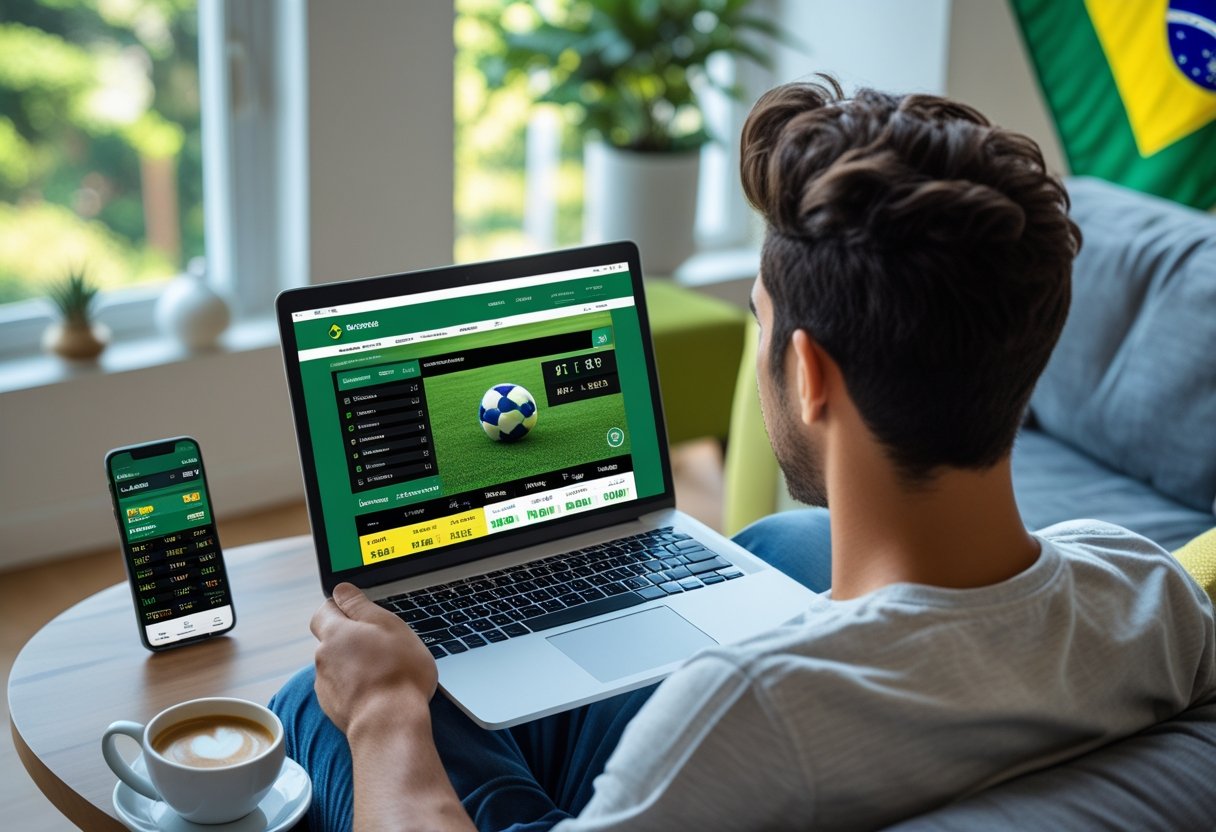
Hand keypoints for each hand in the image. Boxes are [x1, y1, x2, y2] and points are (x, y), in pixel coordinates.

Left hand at [309, 582, 436, 735]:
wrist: (389, 724)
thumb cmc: (396, 672)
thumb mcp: (387, 625)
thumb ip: (360, 605)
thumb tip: (341, 589)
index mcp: (334, 633)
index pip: (324, 610)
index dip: (340, 608)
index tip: (361, 614)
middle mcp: (322, 657)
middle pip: (331, 639)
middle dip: (351, 639)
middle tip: (380, 644)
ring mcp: (325, 685)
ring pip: (337, 665)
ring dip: (353, 664)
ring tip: (383, 672)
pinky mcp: (332, 708)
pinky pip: (341, 688)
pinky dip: (355, 687)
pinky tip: (377, 692)